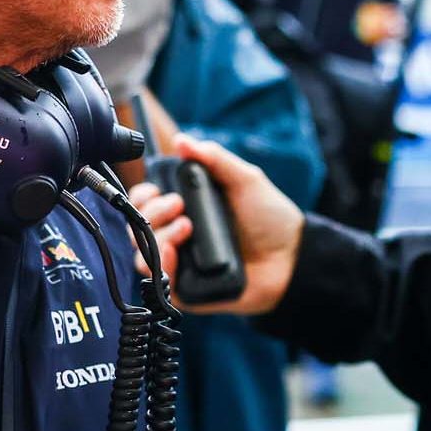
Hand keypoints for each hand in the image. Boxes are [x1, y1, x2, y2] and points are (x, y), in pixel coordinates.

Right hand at [135, 135, 304, 314]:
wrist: (292, 257)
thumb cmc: (271, 218)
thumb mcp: (245, 179)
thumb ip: (214, 159)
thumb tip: (182, 141)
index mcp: (187, 208)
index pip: (147, 202)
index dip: (143, 196)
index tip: (155, 190)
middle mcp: (179, 235)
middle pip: (139, 226)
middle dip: (152, 211)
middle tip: (178, 205)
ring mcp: (182, 263)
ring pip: (144, 255)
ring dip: (156, 237)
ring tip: (186, 227)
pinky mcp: (188, 289)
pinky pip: (160, 282)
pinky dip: (161, 265)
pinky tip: (175, 253)